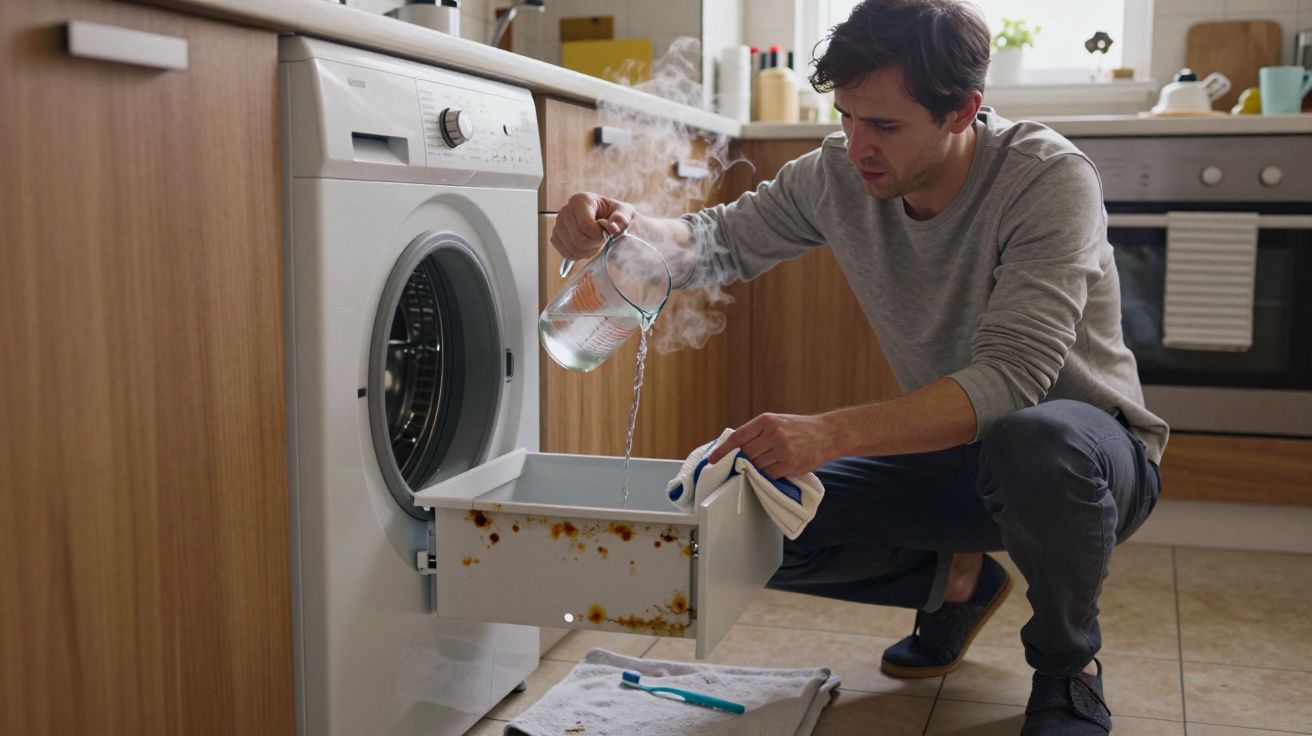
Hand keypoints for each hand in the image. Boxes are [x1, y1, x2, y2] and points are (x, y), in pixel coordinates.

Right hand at [550, 192, 637, 262]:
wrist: (606, 218)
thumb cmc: (615, 214)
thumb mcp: (625, 212)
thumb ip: (622, 218)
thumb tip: (613, 228)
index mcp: (581, 200)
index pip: (586, 226)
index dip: (599, 236)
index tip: (606, 234)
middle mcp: (565, 210)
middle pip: (578, 239)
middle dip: (593, 244)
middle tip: (601, 240)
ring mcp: (558, 224)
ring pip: (572, 248)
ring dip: (587, 251)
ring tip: (594, 243)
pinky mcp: (555, 236)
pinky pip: (565, 254)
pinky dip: (578, 256)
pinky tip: (586, 248)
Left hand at [706, 413, 837, 477]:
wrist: (828, 434)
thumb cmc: (799, 428)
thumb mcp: (777, 422)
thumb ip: (757, 432)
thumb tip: (734, 448)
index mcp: (766, 421)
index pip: (737, 437)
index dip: (722, 450)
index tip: (712, 459)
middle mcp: (774, 434)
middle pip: (747, 454)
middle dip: (746, 460)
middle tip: (750, 461)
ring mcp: (782, 450)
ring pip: (757, 466)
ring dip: (759, 467)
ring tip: (771, 460)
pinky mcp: (790, 465)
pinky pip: (770, 474)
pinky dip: (770, 474)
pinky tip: (778, 466)